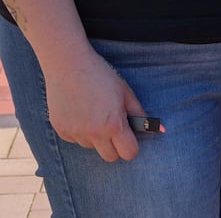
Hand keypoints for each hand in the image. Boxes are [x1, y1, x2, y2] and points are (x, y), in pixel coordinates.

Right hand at [42, 45, 145, 161]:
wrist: (68, 64)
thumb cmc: (102, 76)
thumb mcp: (126, 93)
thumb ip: (141, 115)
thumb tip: (159, 130)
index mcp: (113, 125)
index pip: (129, 153)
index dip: (132, 146)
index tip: (130, 137)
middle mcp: (93, 134)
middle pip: (110, 157)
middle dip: (115, 146)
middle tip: (113, 127)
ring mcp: (75, 134)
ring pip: (92, 147)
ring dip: (96, 137)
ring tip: (94, 113)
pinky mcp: (61, 131)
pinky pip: (76, 140)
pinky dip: (80, 131)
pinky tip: (80, 111)